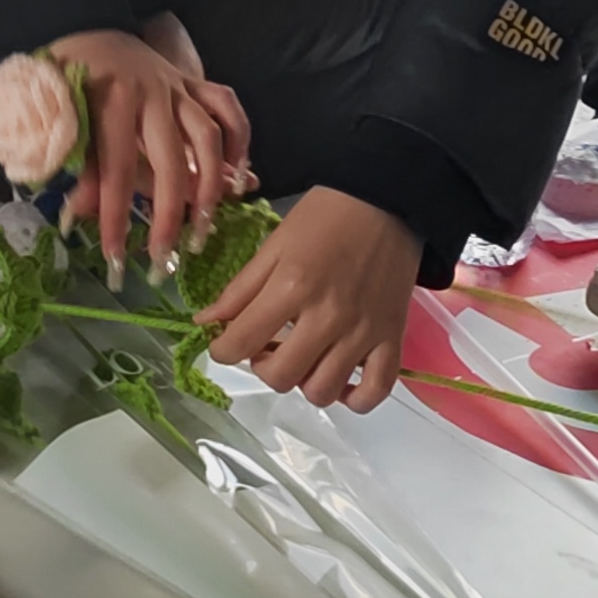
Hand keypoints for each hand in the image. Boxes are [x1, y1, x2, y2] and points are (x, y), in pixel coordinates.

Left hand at [44, 27, 250, 266]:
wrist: (87, 22)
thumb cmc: (64, 74)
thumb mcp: (54, 113)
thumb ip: (70, 160)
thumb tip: (76, 217)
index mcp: (110, 99)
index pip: (116, 169)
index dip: (115, 216)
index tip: (114, 258)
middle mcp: (151, 92)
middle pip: (170, 160)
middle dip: (169, 214)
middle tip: (165, 257)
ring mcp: (177, 86)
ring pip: (209, 135)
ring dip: (212, 185)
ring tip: (205, 226)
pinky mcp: (193, 82)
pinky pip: (227, 108)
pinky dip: (240, 140)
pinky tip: (238, 175)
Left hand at [200, 187, 419, 410]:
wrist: (385, 198)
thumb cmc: (325, 216)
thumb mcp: (274, 244)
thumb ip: (240, 289)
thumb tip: (205, 323)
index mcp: (292, 286)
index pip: (241, 343)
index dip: (221, 350)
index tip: (223, 343)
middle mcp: (328, 316)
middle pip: (280, 377)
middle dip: (262, 367)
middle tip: (266, 345)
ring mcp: (363, 332)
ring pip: (322, 391)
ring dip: (303, 381)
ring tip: (303, 357)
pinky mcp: (392, 338)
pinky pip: (374, 392)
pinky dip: (354, 398)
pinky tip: (340, 380)